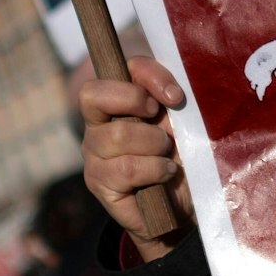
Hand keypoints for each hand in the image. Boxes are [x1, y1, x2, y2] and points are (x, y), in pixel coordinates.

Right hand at [79, 56, 193, 261]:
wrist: (182, 204)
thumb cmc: (181, 154)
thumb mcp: (181, 119)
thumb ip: (169, 96)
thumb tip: (172, 94)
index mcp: (115, 102)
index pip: (113, 71)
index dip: (145, 79)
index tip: (174, 97)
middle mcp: (96, 126)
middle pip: (97, 98)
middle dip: (140, 108)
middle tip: (165, 133)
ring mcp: (94, 155)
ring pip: (118, 135)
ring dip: (155, 145)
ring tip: (167, 157)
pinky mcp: (98, 183)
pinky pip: (126, 168)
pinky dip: (155, 169)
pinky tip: (165, 174)